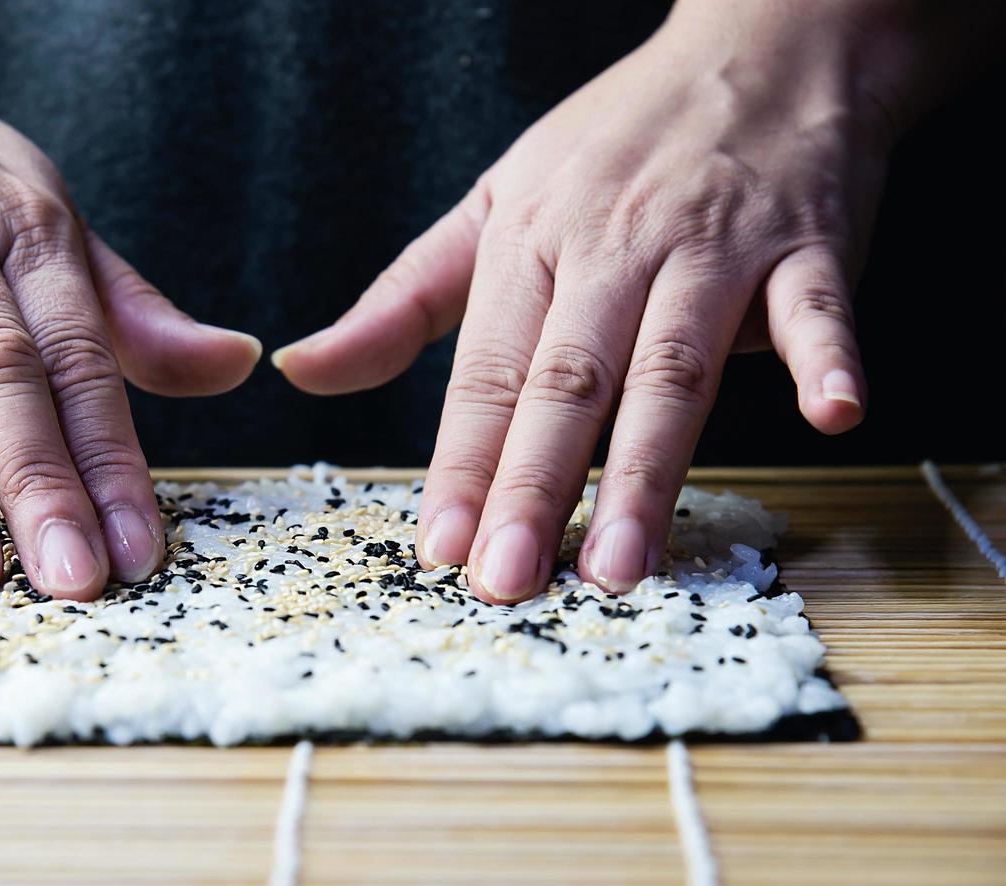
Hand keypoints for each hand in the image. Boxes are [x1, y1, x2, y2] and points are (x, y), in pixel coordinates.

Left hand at [274, 0, 900, 601]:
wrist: (759, 46)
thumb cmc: (613, 145)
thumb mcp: (491, 206)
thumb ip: (401, 303)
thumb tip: (304, 370)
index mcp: (530, 244)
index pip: (486, 374)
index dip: (461, 464)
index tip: (438, 549)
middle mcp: (614, 248)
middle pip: (568, 381)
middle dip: (533, 486)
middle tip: (506, 581)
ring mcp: (714, 246)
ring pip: (674, 366)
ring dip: (648, 467)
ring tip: (619, 563)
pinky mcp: (810, 243)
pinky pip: (818, 303)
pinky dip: (827, 354)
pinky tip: (833, 413)